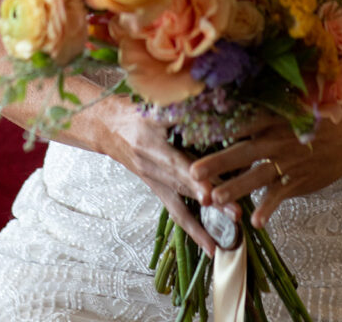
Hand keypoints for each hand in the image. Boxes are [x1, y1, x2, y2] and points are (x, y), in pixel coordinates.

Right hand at [97, 97, 216, 255]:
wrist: (107, 127)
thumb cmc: (134, 110)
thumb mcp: (154, 102)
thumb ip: (182, 102)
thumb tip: (213, 94)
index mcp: (150, 140)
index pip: (175, 158)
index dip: (192, 172)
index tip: (210, 184)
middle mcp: (152, 164)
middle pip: (183, 183)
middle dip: (209, 195)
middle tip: (234, 208)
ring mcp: (155, 180)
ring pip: (183, 201)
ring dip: (207, 217)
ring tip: (230, 227)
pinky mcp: (158, 190)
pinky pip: (177, 213)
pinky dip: (195, 230)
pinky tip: (211, 247)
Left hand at [189, 108, 341, 228]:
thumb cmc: (320, 118)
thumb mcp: (294, 107)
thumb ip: (266, 111)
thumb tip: (234, 107)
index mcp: (274, 118)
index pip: (241, 121)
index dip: (217, 126)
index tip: (192, 131)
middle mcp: (279, 139)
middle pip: (242, 151)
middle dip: (217, 162)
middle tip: (192, 172)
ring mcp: (290, 162)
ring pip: (257, 177)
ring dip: (235, 188)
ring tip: (213, 199)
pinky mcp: (301, 180)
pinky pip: (281, 196)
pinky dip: (269, 208)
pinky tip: (255, 221)